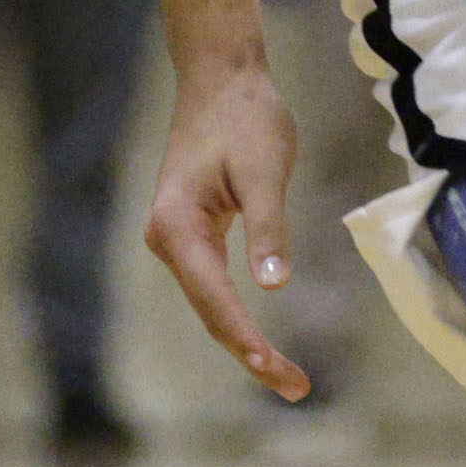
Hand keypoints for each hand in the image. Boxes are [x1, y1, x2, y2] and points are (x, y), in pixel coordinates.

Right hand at [145, 60, 307, 401]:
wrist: (221, 78)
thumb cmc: (245, 117)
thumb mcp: (264, 172)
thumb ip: (268, 228)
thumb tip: (274, 284)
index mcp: (178, 226)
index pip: (215, 298)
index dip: (246, 338)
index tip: (275, 371)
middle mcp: (168, 239)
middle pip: (210, 312)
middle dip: (251, 353)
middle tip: (297, 388)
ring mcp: (177, 239)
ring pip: (211, 305)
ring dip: (246, 341)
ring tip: (288, 377)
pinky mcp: (192, 235)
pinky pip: (214, 288)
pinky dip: (239, 317)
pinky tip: (261, 341)